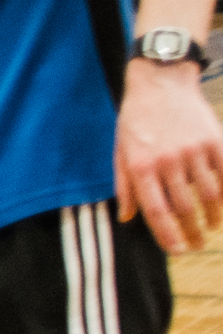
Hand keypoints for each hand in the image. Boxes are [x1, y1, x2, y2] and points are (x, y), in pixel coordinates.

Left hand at [121, 60, 222, 250]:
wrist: (161, 82)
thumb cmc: (136, 120)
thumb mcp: (120, 152)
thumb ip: (125, 186)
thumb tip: (127, 218)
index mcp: (141, 167)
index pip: (156, 212)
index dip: (168, 236)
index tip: (178, 250)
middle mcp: (168, 161)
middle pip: (184, 208)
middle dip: (192, 232)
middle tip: (197, 244)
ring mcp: (193, 150)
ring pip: (209, 194)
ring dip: (213, 216)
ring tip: (212, 227)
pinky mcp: (214, 139)